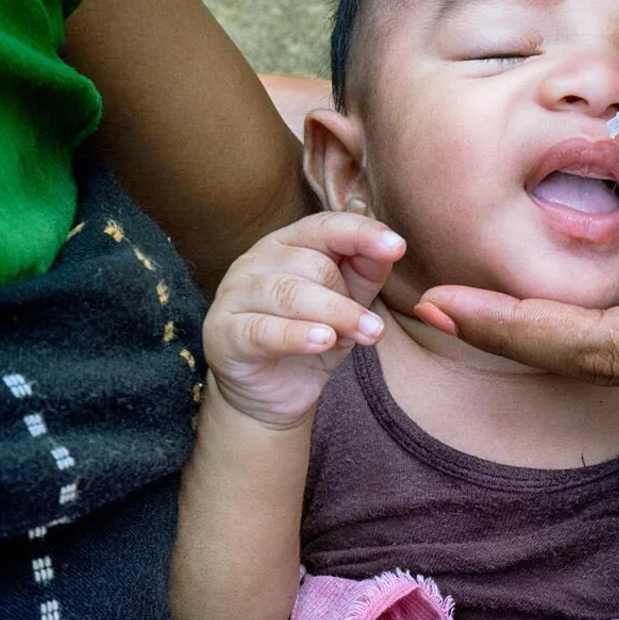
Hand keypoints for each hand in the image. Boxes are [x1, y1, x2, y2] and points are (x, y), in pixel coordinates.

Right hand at [203, 212, 404, 428]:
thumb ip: (366, 271)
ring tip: (364, 336)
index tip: (397, 246)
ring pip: (289, 294)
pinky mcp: (222, 332)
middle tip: (374, 330)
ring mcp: (234, 295)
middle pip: (312, 265)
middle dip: (350, 299)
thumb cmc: (311, 338)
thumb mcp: (347, 303)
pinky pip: (262, 330)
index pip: (324, 226)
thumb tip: (391, 247)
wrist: (271, 393)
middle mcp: (255, 261)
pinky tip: (323, 341)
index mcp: (287, 244)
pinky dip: (296, 335)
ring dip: (335, 315)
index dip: (361, 233)